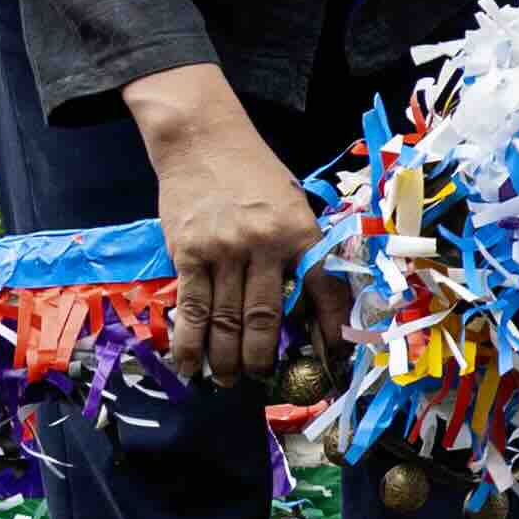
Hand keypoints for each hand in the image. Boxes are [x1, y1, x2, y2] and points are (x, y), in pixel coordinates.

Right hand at [127, 63, 327, 394]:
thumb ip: (299, 248)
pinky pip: (191, 308)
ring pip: (226, 320)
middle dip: (262, 358)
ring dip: (226, 359)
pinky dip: (189, 342)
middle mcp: (264, 245)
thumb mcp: (292, 203)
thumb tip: (306, 303)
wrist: (202, 137)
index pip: (323, 292)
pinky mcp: (188, 252)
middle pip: (265, 318)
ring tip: (228, 381)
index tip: (330, 364)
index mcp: (300, 232)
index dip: (328, 333)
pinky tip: (189, 365)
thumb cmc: (253, 171)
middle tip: (261, 380)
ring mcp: (223, 250)